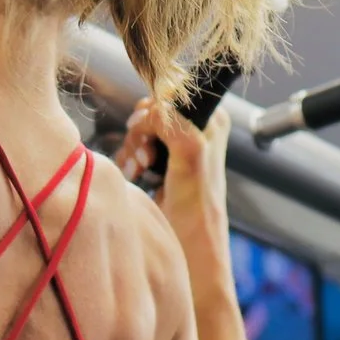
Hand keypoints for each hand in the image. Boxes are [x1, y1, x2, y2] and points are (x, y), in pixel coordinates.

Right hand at [116, 97, 230, 234]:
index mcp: (210, 119)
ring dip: (132, 149)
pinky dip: (129, 160)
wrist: (190, 248)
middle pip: (150, 110)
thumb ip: (172, 122)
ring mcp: (176, 146)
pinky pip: (134, 148)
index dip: (153, 111)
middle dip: (140, 133)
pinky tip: (134, 176)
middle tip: (146, 159)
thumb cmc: (197, 210)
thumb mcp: (189, 155)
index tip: (150, 136)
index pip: (171, 91)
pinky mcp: (160, 164)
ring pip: (139, 129)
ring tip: (139, 171)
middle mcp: (195, 128)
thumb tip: (149, 109)